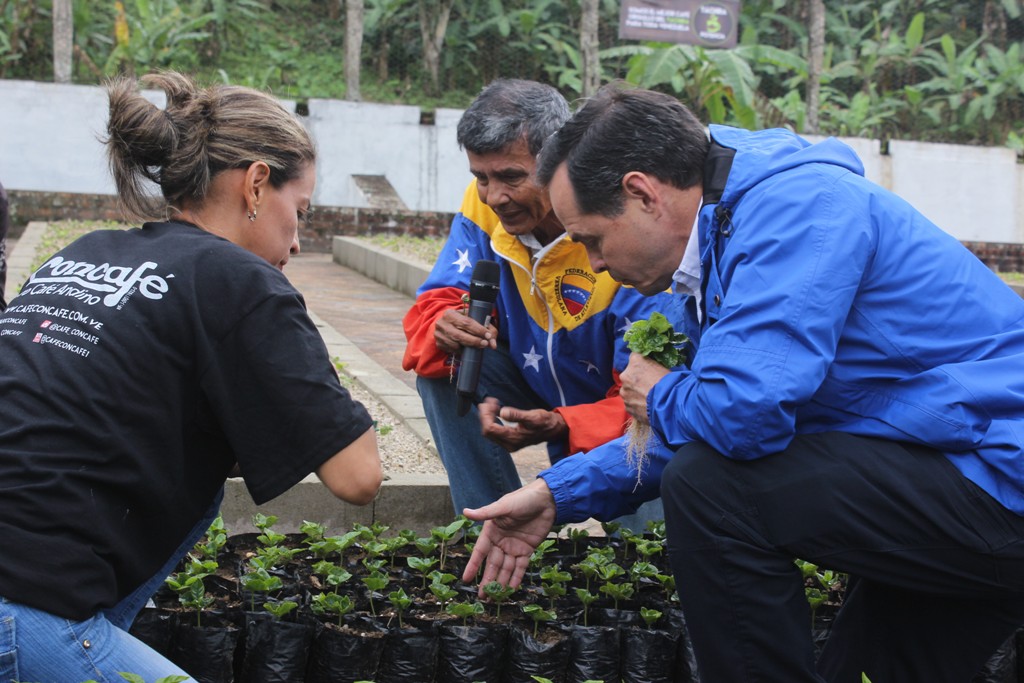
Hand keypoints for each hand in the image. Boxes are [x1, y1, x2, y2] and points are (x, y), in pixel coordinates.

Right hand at [432, 307, 497, 354]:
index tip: (488, 335)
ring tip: (478, 346)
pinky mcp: (439, 344)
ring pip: (455, 345)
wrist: (446, 324)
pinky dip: (461, 351)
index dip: (478, 330)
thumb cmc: (462, 320)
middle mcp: (442, 324)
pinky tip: (467, 348)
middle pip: (460, 335)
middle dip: (474, 341)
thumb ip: (486, 328)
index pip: (466, 322)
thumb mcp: (473, 319)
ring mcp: (439, 335)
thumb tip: (493, 344)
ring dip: (468, 347)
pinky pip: (452, 350)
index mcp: (450, 314)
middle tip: (485, 344)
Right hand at [461, 479, 557, 594]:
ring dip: (501, 583)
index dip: (473, 565)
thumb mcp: (503, 506)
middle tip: (482, 597)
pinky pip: (520, 567)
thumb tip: (465, 511)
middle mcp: (501, 541)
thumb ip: (485, 513)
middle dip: (487, 580)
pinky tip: (511, 589)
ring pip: (505, 569)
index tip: (466, 579)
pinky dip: (516, 578)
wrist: (547, 500)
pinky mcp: (527, 550)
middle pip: (493, 564)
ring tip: (495, 598)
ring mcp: (514, 547)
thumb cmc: (522, 499)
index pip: (480, 552)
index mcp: (491, 531)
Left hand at [479, 397, 567, 450]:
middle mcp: (509, 444)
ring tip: (491, 404)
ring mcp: (508, 443)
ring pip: (490, 431)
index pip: (491, 428)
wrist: (553, 429)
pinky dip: (492, 420)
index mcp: (513, 439)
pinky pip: (495, 431)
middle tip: (488, 402)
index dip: (486, 415)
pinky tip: (495, 411)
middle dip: (485, 415)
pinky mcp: (509, 440)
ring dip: (488, 417)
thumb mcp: (532, 416)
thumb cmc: (544, 422)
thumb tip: (503, 412)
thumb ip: (517, 415)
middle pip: (488, 431)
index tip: (490, 402)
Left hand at [620, 352, 670, 424]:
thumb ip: (650, 366)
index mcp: (635, 362)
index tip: (646, 370)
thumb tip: (648, 368)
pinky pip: (630, 403)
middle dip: (636, 380)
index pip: (634, 358)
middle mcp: (625, 375)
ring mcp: (624, 392)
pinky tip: (646, 406)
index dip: (641, 365)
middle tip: (648, 386)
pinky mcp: (626, 406)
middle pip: (629, 376)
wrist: (669, 405)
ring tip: (648, 398)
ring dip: (635, 393)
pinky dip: (636, 404)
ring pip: (628, 391)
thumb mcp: (662, 367)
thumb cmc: (669, 384)